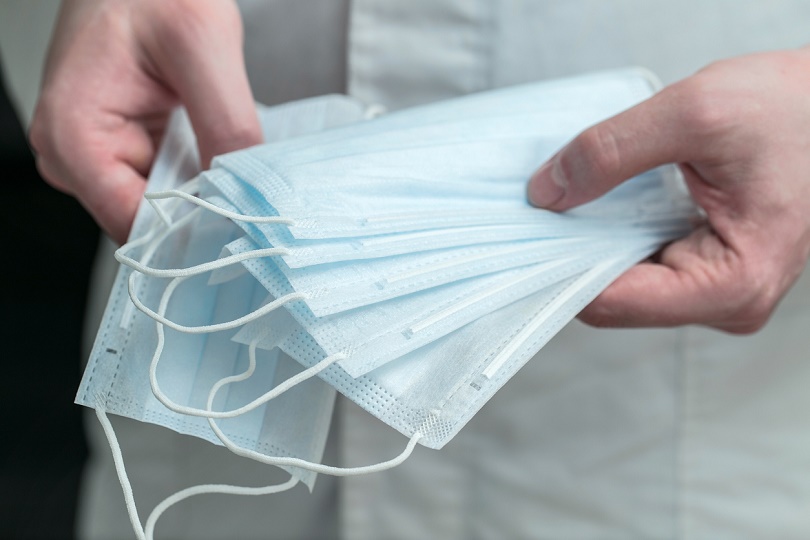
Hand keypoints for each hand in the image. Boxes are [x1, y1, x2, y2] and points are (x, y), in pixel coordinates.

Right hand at [30, 0, 261, 243]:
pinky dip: (199, 174)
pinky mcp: (121, 147)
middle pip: (149, 221)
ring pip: (163, 205)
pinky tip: (218, 152)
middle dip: (204, 211)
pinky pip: (167, 182)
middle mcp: (73, 156)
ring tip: (233, 157)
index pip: (135, 223)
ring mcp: (95, 154)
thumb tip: (245, 193)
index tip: (241, 228)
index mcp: (74, 136)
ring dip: (204, 191)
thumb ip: (226, 125)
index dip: (193, 232)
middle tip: (252, 192)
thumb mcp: (202, 45)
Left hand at [528, 50, 809, 332]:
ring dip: (591, 245)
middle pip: (615, 300)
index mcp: (733, 284)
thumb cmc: (793, 110)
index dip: (559, 272)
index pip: (614, 304)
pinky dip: (613, 237)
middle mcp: (726, 302)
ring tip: (568, 203)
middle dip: (572, 257)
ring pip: (624, 284)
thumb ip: (612, 152)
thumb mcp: (695, 113)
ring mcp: (717, 290)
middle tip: (538, 212)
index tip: (522, 241)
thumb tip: (546, 192)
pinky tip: (598, 208)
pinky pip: (642, 266)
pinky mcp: (708, 269)